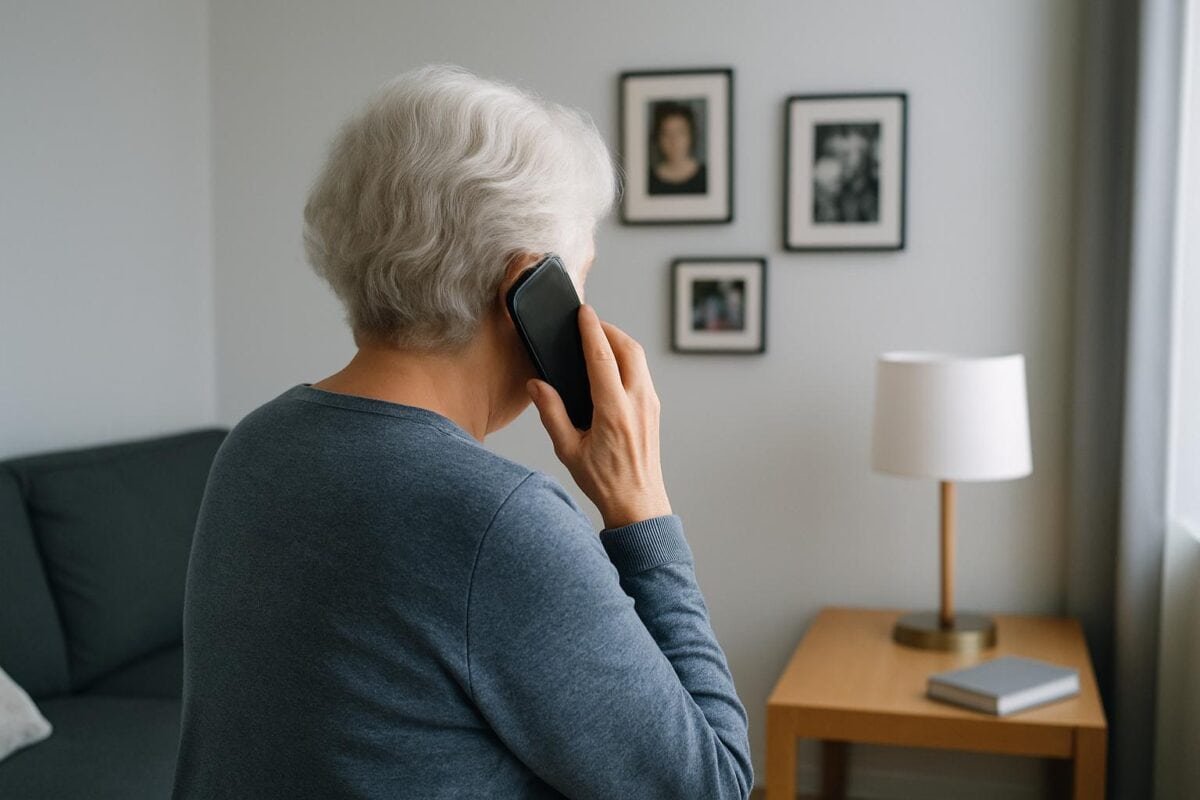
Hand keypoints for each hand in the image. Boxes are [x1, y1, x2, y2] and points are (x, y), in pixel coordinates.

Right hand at [527, 305, 671, 529]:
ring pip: (639, 359)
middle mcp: (637, 403)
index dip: (591, 330)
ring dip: (620, 342)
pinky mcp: (654, 410)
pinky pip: (643, 373)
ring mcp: (650, 405)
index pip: (602, 357)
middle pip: (628, 348)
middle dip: (608, 329)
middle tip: (589, 323)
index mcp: (613, 411)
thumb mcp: (568, 449)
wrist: (638, 503)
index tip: (583, 313)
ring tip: (598, 339)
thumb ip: (552, 413)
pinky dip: (628, 359)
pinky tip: (612, 364)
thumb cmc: (603, 481)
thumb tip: (536, 384)